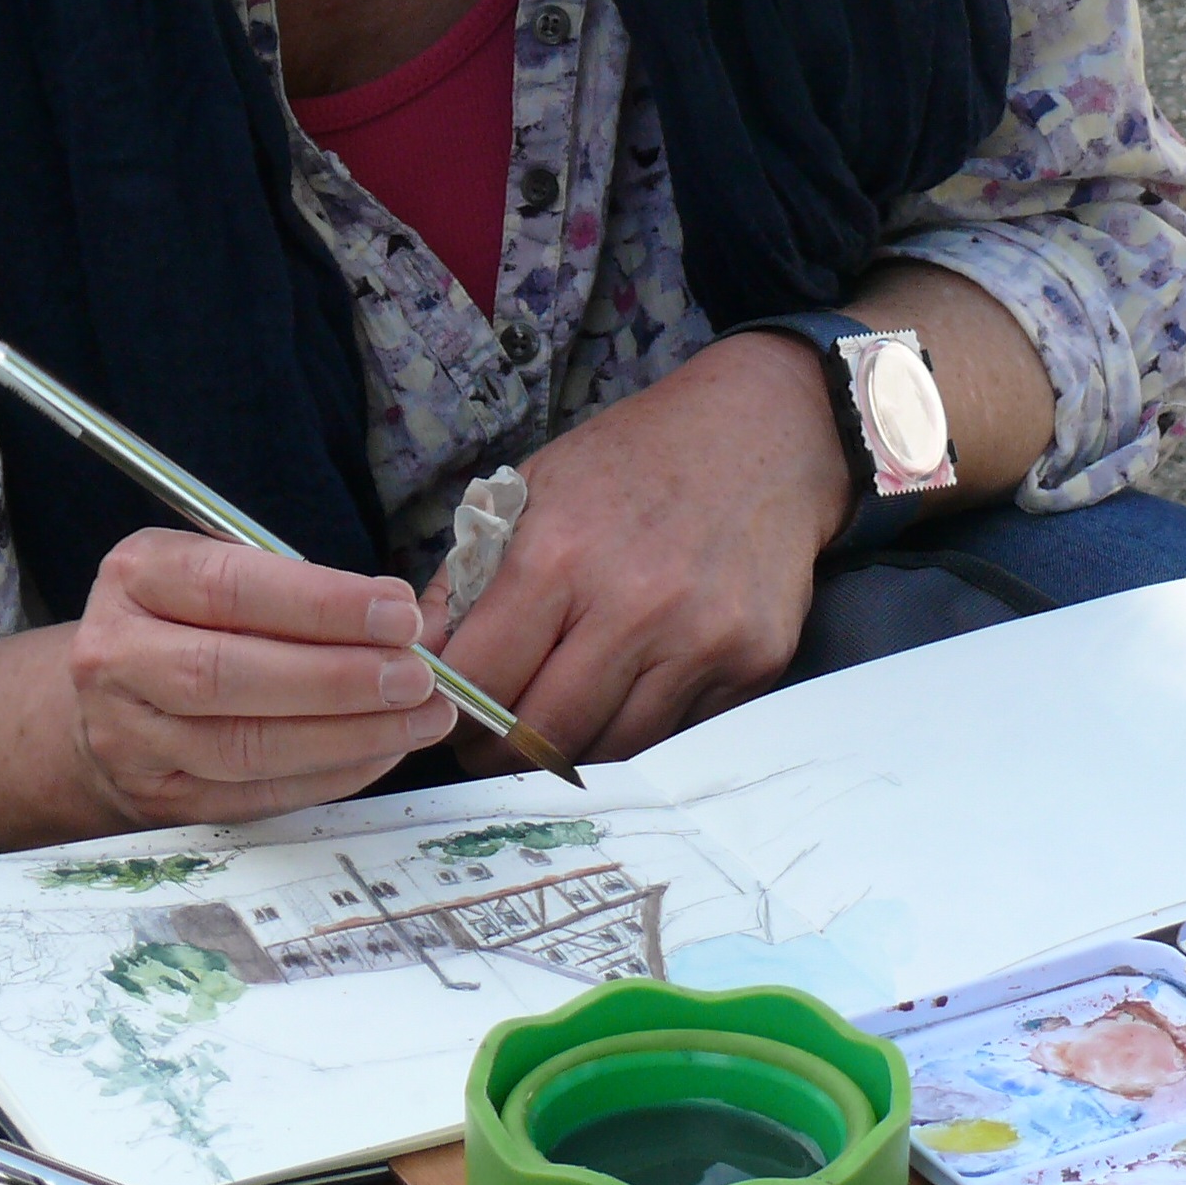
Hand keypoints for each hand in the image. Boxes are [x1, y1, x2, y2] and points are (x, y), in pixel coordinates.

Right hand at [66, 531, 457, 826]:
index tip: (398, 614)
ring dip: (348, 735)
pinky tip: (383, 751)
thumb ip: (301, 585)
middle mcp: (116, 656)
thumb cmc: (192, 618)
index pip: (229, 587)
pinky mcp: (158, 798)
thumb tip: (401, 612)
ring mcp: (129, 737)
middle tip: (417, 676)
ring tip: (420, 717)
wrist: (111, 697)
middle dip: (338, 678)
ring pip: (244, 747)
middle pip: (227, 675)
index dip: (321, 604)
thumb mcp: (225, 570)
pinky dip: (330, 775)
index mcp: (137, 576)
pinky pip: (255, 795)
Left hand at [430, 334, 850, 766]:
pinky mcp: (753, 662)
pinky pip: (677, 732)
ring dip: (572, 749)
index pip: (481, 680)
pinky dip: (641, 726)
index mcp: (559, 554)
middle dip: (502, 751)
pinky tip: (628, 692)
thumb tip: (419, 659)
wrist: (766, 432)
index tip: (447, 718)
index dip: (452, 713)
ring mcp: (701, 639)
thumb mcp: (534, 490)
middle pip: (543, 732)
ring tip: (555, 722)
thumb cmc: (636, 460)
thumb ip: (470, 577)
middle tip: (490, 746)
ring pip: (611, 749)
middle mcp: (634, 604)